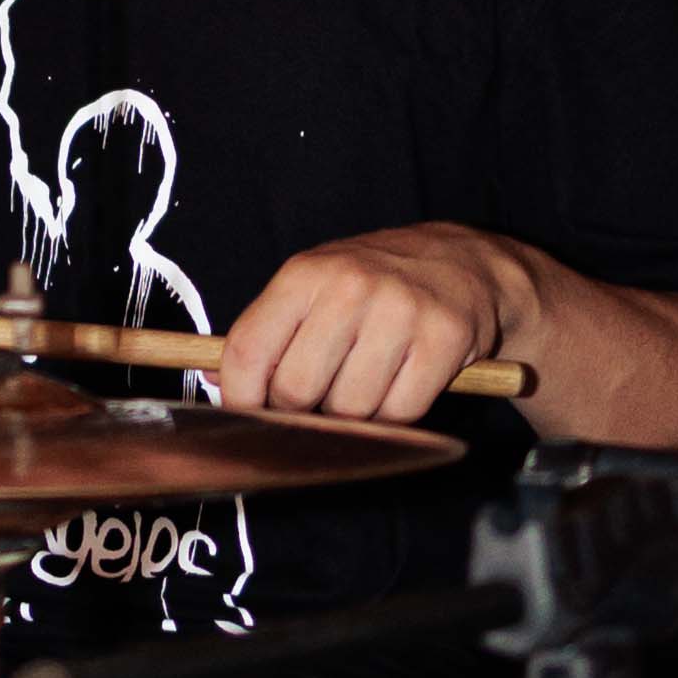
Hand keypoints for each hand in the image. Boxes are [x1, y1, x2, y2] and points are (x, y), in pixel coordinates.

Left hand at [211, 226, 528, 425]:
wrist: (463, 264)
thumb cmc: (373, 282)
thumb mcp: (310, 286)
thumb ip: (264, 331)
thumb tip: (215, 376)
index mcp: (305, 274)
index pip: (247, 351)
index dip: (241, 397)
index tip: (249, 413)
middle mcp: (351, 287)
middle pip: (297, 391)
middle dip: (304, 408)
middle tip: (323, 392)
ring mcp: (401, 311)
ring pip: (351, 410)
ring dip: (355, 413)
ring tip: (368, 379)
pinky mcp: (444, 339)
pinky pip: (401, 413)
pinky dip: (397, 413)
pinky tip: (403, 380)